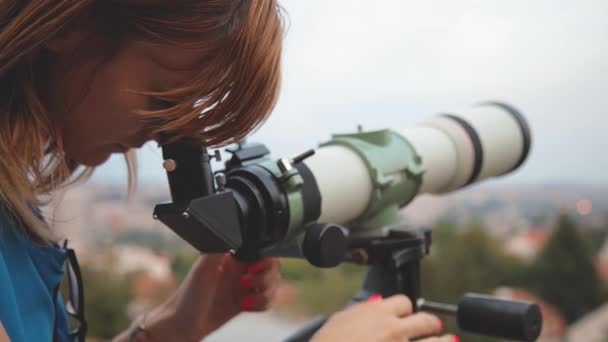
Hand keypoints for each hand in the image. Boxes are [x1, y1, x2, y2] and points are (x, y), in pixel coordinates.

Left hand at [145, 254, 281, 340]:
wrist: (182, 326)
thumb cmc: (187, 296)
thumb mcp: (204, 266)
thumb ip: (222, 246)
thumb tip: (236, 230)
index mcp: (231, 254)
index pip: (260, 248)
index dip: (264, 259)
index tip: (254, 268)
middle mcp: (240, 268)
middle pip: (272, 266)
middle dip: (266, 277)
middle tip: (248, 284)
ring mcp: (244, 285)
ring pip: (272, 284)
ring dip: (266, 293)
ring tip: (247, 299)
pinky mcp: (246, 301)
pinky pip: (267, 300)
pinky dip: (263, 304)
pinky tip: (247, 307)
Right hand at [311, 294, 456, 341]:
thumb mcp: (339, 320)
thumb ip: (361, 312)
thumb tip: (376, 304)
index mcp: (377, 313)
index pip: (404, 302)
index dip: (405, 309)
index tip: (405, 315)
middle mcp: (395, 329)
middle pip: (426, 320)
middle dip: (430, 323)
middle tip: (433, 326)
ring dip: (444, 341)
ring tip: (449, 341)